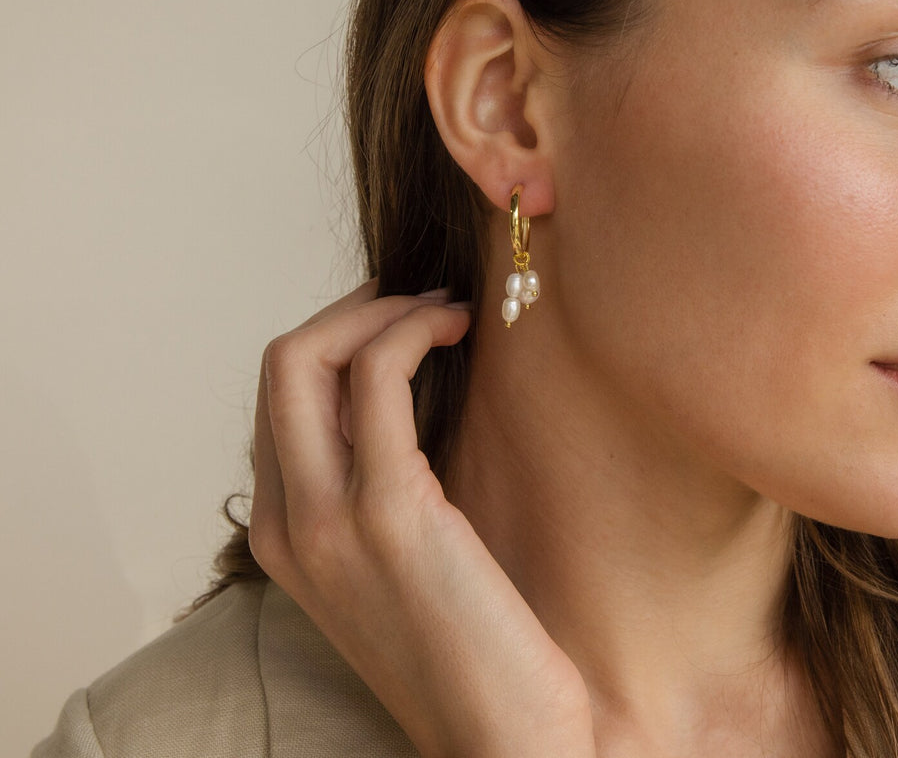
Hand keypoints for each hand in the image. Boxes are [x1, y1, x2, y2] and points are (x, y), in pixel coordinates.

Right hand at [249, 281, 596, 757]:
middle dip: (349, 309)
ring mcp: (329, 518)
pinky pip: (377, 376)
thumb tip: (395, 389)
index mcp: (284, 533)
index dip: (334, 337)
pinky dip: (412, 329)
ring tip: (445, 310)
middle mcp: (288, 522)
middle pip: (280, 363)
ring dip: (384, 309)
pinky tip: (457, 328)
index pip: (277, 396)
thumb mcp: (395, 561)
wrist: (502, 740)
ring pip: (312, 356)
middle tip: (416, 300)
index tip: (393, 317)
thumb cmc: (467, 644)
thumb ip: (373, 485)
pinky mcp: (390, 510)